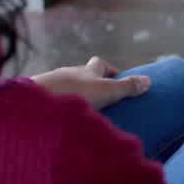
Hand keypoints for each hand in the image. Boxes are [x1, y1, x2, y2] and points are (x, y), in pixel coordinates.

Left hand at [31, 56, 149, 110]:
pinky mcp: (36, 99)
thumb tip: (148, 80)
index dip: (108, 70)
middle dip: (89, 84)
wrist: (35, 103)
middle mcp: (67, 73)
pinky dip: (57, 107)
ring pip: (64, 87)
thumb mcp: (107, 92)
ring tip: (78, 113)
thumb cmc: (75, 94)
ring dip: (72, 97)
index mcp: (86, 70)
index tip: (115, 79)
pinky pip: (50, 100)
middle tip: (99, 100)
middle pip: (81, 75)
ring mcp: (50, 85)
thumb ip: (126, 88)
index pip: (99, 64)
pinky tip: (59, 120)